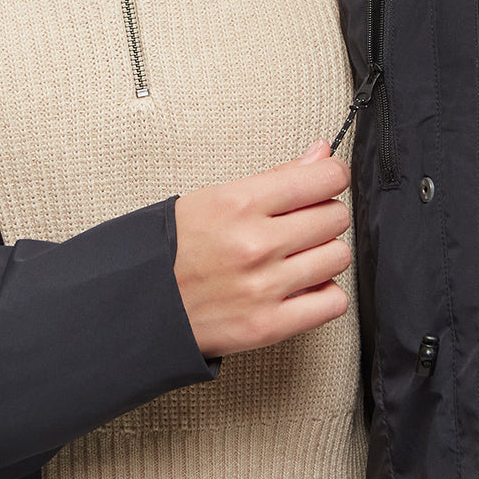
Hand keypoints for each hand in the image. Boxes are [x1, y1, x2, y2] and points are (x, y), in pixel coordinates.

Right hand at [173, 140, 351, 358]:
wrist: (140, 304)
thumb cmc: (174, 248)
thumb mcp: (217, 197)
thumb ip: (277, 176)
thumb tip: (320, 154)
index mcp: (241, 203)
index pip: (324, 178)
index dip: (331, 177)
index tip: (326, 182)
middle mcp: (256, 244)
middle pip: (335, 217)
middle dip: (324, 216)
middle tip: (302, 223)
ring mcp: (264, 286)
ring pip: (338, 257)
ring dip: (324, 255)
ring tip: (298, 257)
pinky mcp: (268, 325)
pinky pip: (332, 303)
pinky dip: (324, 294)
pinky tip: (302, 287)